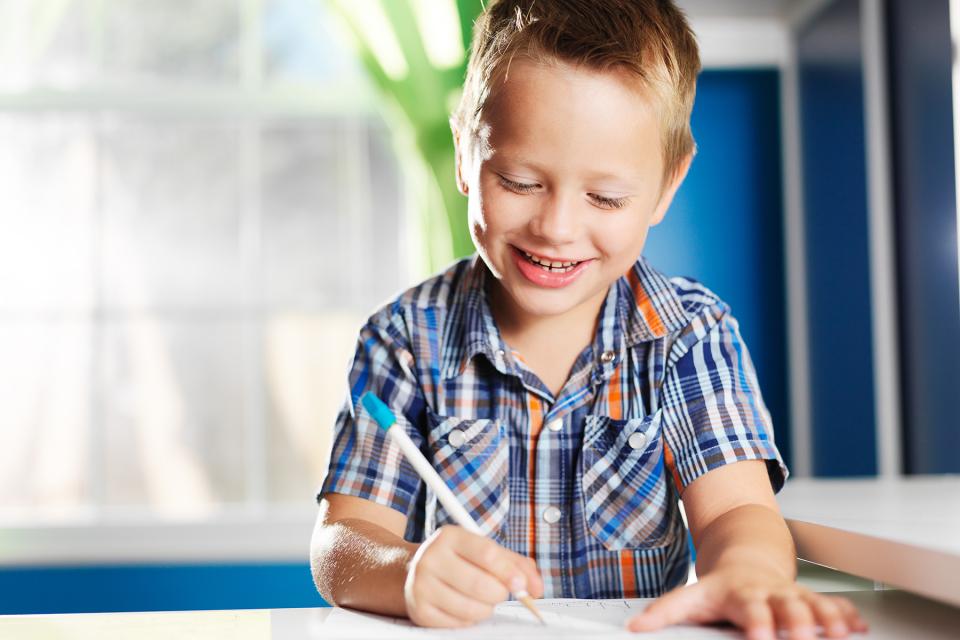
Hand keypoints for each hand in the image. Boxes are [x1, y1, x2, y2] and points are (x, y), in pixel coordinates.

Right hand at [403, 525, 543, 627]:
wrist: (414, 571)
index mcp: (450, 536)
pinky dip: (469, 619)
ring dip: (486, 608)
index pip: (487, 553)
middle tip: (500, 592)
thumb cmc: (459, 560)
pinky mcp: (420, 610)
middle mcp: (431, 557)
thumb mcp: (484, 550)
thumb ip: (515, 564)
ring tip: (482, 599)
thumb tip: (536, 588)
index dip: (510, 572)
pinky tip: (464, 606)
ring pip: (472, 608)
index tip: (523, 585)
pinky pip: (458, 623)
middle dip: (500, 594)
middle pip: (481, 584)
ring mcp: (421, 585)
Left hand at [625, 568, 868, 638]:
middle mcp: (771, 594)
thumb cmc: (719, 588)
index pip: (751, 610)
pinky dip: (848, 615)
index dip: (757, 624)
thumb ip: (664, 612)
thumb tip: (635, 627)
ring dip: (831, 619)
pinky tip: (860, 627)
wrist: (746, 562)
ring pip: (817, 606)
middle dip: (801, 625)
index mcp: (743, 595)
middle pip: (790, 609)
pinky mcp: (812, 601)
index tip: (760, 637)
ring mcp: (794, 596)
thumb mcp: (690, 597)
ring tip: (843, 633)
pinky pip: (835, 606)